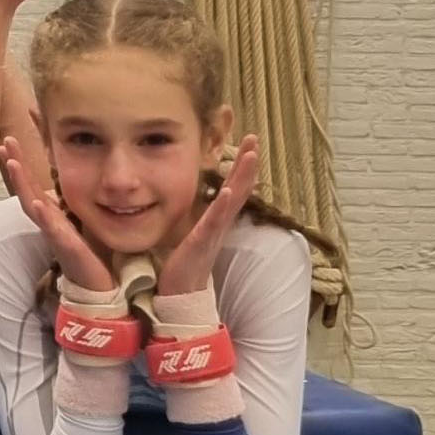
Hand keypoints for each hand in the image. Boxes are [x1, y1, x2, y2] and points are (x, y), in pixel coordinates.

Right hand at [0, 136, 111, 291]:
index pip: (31, 184)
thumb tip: (73, 180)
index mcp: (52, 213)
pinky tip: (36, 203)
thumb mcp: (81, 221)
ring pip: (32, 205)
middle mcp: (48, 221)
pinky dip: (42, 216)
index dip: (21, 162)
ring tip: (13, 163)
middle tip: (5, 142)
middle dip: (14, 165)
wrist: (97, 285)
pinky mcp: (66, 246)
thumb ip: (72, 204)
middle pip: (25, 189)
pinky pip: (52, 229)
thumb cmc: (89, 253)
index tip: (10, 140)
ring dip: (21, 184)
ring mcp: (54, 233)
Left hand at [159, 135, 258, 295]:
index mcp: (215, 221)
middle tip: (254, 139)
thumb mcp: (190, 234)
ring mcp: (212, 232)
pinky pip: (214, 221)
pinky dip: (222, 205)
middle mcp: (219, 224)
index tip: (247, 144)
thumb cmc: (183, 266)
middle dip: (247, 164)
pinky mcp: (201, 242)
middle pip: (238, 189)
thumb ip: (195, 219)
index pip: (232, 188)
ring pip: (232, 200)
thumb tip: (191, 202)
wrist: (180, 295)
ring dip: (241, 177)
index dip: (241, 167)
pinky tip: (227, 190)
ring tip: (250, 156)